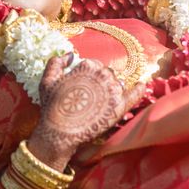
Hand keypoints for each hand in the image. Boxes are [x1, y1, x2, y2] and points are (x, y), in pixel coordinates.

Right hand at [28, 53, 145, 167]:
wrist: (60, 133)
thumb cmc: (52, 108)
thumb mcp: (47, 81)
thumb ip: (56, 63)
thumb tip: (70, 55)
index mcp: (88, 66)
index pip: (95, 66)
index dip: (88, 77)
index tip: (82, 87)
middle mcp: (103, 74)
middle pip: (107, 74)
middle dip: (100, 83)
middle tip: (90, 98)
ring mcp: (114, 90)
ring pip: (118, 84)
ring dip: (112, 90)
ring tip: (100, 103)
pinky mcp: (121, 106)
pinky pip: (135, 94)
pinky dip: (139, 89)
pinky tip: (141, 86)